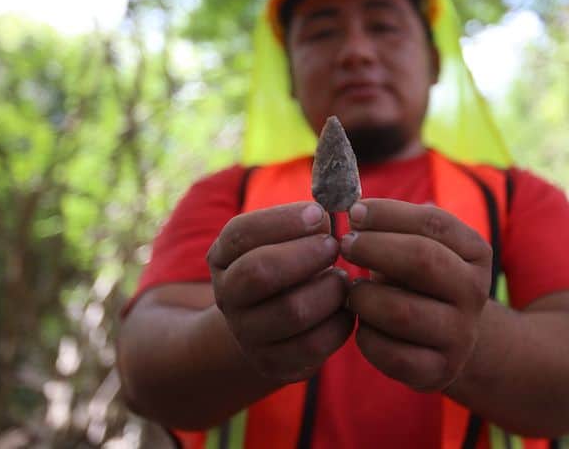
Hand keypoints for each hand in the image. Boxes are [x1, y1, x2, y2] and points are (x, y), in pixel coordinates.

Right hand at [207, 201, 353, 382]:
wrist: (264, 329)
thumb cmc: (284, 268)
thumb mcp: (279, 240)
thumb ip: (301, 220)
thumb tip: (331, 205)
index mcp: (223, 257)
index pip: (241, 233)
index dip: (284, 220)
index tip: (320, 214)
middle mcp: (227, 296)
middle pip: (260, 272)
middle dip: (305, 254)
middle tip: (334, 246)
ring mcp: (247, 334)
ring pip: (293, 310)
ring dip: (329, 289)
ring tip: (341, 279)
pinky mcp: (273, 364)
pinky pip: (314, 345)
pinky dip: (340, 322)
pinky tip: (345, 308)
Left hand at [340, 199, 491, 390]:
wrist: (448, 337)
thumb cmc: (418, 279)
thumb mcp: (416, 245)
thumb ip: (391, 224)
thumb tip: (352, 208)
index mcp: (475, 252)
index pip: (433, 222)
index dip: (388, 214)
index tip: (352, 211)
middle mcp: (475, 292)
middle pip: (422, 260)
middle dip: (374, 248)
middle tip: (344, 245)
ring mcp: (461, 335)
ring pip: (401, 311)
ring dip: (364, 297)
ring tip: (350, 292)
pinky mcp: (439, 371)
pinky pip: (391, 353)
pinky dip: (365, 336)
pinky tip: (360, 323)